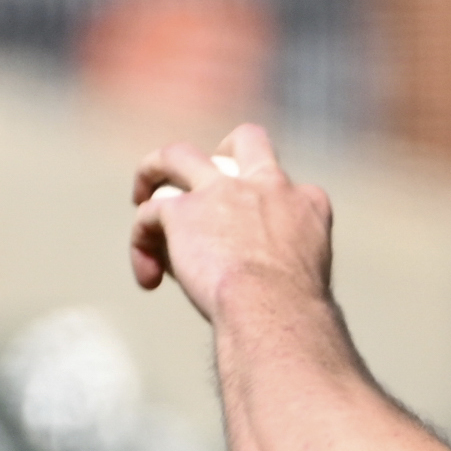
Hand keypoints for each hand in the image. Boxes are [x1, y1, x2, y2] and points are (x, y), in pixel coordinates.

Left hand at [129, 124, 333, 321]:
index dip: (271, 204)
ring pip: (177, 155)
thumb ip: (290, 260)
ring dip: (154, 170)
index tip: (262, 233)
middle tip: (204, 176)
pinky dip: (142, 244)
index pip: (288, 187)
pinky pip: (149, 215)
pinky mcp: (181, 210)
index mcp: (306, 203)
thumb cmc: (295, 310)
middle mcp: (265, 185)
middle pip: (247, 140)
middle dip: (225, 149)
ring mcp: (220, 191)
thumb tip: (268, 278)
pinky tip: (148, 277)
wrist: (274, 311)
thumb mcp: (309, 276)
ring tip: (140, 194)